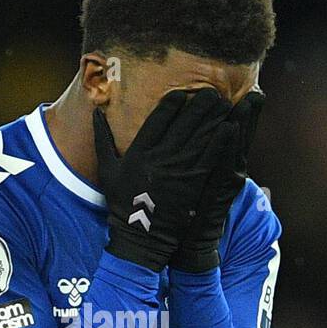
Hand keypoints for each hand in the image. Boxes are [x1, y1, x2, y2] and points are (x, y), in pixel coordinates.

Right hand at [94, 88, 232, 272]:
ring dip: (214, 117)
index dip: (173, 102)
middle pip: (185, 122)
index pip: (159, 118)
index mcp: (139, 151)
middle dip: (200, 104)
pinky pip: (211, 155)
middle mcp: (160, 157)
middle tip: (211, 92)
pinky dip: (222, 140)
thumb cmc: (122, 202)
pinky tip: (230, 127)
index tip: (183, 93)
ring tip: (224, 102)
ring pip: (201, 135)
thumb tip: (96, 111)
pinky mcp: (194, 182)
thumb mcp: (107, 170)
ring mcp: (179, 169)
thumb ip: (102, 139)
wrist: (141, 235)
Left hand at [170, 89, 263, 272]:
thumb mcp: (201, 184)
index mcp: (226, 167)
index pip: (236, 135)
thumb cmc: (190, 211)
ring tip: (252, 100)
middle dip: (250, 114)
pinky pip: (224, 164)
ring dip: (245, 124)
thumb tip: (214, 145)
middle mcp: (231, 173)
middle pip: (242, 137)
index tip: (250, 92)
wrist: (190, 243)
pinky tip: (232, 127)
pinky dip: (229, 146)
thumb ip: (206, 163)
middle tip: (256, 91)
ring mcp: (227, 182)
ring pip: (237, 147)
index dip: (244, 116)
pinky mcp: (217, 191)